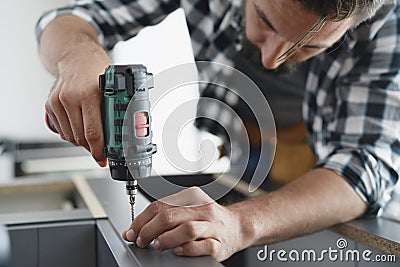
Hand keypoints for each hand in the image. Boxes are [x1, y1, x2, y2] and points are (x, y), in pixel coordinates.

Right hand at [45, 47, 111, 165]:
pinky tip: (81, 128)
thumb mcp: (113, 86)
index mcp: (90, 94)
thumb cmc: (97, 70)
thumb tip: (124, 132)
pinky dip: (72, 135)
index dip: (99, 150)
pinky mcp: (50, 104)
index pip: (93, 132)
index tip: (103, 158)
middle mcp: (71, 97)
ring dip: (82, 142)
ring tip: (92, 138)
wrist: (76, 56)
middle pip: (81, 137)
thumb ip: (115, 108)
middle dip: (92, 148)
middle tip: (101, 151)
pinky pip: (62, 130)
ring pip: (70, 136)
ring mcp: (58, 101)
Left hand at [122, 187, 250, 261]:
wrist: (238, 226)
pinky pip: (201, 246)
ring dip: (167, 238)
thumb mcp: (189, 209)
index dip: (142, 220)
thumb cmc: (209, 219)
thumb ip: (167, 215)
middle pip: (170, 216)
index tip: (132, 231)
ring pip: (186, 229)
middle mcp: (202, 209)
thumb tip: (138, 228)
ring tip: (157, 245)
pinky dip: (187, 249)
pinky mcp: (219, 244)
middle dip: (149, 230)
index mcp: (192, 197)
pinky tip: (177, 251)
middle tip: (141, 240)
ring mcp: (212, 226)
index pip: (160, 205)